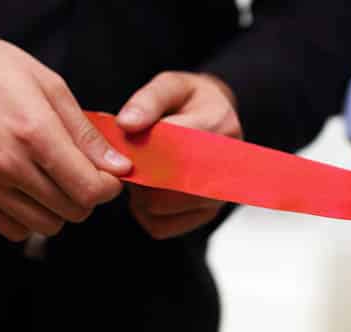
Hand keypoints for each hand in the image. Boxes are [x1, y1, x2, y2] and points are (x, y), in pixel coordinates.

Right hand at [0, 19, 131, 240]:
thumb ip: (87, 133)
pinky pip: (14, 229)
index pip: (88, 189)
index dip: (109, 187)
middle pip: (73, 210)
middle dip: (89, 196)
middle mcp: (8, 164)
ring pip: (46, 225)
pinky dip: (30, 218)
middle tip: (84, 174)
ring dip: (61, 209)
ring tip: (56, 181)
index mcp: (34, 133)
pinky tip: (31, 191)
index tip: (110, 176)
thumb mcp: (51, 87)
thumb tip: (118, 166)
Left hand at [117, 72, 241, 238]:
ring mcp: (217, 197)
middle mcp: (225, 168)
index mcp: (218, 128)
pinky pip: (160, 226)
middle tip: (129, 158)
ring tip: (141, 170)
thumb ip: (148, 100)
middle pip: (165, 186)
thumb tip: (126, 124)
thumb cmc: (192, 102)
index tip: (126, 142)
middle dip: (137, 173)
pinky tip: (149, 189)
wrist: (219, 119)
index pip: (174, 151)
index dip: (141, 152)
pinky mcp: (204, 216)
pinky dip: (144, 211)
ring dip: (139, 191)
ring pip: (159, 208)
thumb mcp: (172, 86)